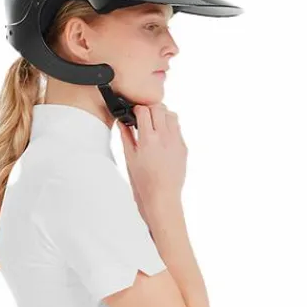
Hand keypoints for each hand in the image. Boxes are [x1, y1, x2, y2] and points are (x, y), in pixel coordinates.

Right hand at [117, 103, 186, 217]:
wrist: (162, 198)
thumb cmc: (144, 183)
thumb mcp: (129, 158)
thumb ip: (126, 136)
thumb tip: (123, 123)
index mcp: (148, 139)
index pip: (144, 110)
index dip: (137, 109)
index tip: (134, 113)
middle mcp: (165, 137)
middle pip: (159, 108)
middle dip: (150, 109)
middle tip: (143, 117)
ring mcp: (176, 142)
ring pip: (172, 115)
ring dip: (162, 115)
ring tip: (154, 126)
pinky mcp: (183, 148)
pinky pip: (178, 130)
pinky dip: (170, 128)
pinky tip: (162, 139)